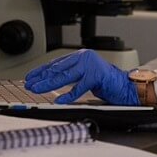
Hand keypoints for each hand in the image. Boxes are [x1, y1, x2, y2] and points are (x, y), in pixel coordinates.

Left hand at [24, 49, 139, 105]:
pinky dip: (69, 95)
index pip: (57, 63)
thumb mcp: (84, 76)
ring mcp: (92, 65)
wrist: (126, 85)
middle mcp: (86, 57)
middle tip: (30, 84)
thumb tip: (48, 81)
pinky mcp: (98, 75)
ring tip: (38, 89)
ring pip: (65, 76)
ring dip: (49, 84)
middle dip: (41, 78)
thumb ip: (71, 75)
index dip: (42, 70)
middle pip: (58, 69)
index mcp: (82, 56)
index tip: (30, 77)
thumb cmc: (106, 82)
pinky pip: (80, 87)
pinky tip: (60, 100)